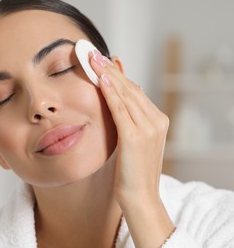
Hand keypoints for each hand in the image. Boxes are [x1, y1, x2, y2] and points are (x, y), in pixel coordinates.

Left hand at [90, 50, 174, 246]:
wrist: (140, 198)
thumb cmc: (131, 172)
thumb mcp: (132, 141)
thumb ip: (128, 119)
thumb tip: (121, 97)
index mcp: (156, 120)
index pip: (134, 90)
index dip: (115, 73)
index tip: (100, 59)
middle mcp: (156, 120)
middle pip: (129, 87)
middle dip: (109, 67)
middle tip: (91, 51)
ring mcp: (148, 128)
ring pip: (125, 93)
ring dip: (106, 73)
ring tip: (91, 57)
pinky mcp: (135, 137)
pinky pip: (120, 108)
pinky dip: (110, 91)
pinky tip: (99, 77)